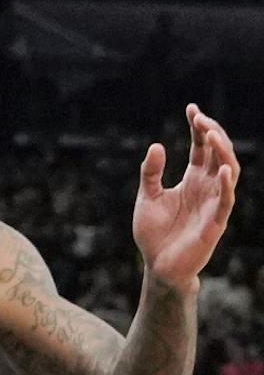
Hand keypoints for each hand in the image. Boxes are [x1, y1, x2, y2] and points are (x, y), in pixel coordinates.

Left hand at [134, 106, 238, 290]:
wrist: (157, 265)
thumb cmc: (154, 233)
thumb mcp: (146, 197)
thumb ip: (151, 173)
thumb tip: (156, 145)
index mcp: (193, 180)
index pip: (202, 148)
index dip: (199, 128)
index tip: (191, 108)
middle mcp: (207, 188)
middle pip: (218, 154)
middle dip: (212, 134)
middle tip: (200, 118)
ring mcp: (214, 204)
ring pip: (228, 172)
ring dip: (222, 152)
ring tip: (211, 134)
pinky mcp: (215, 223)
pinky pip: (226, 201)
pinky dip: (225, 185)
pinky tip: (222, 170)